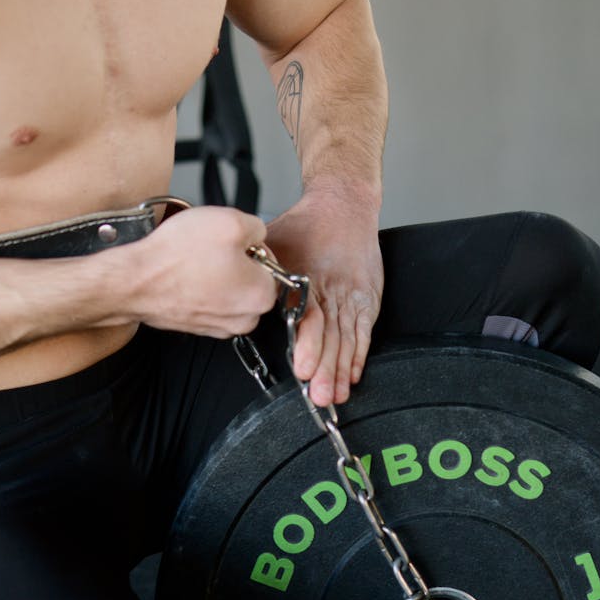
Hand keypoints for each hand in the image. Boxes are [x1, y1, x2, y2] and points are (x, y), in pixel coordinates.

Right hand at [109, 205, 277, 337]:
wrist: (136, 281)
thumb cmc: (178, 257)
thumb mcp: (230, 221)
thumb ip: (257, 227)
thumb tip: (258, 234)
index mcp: (262, 296)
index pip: (272, 263)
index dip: (251, 245)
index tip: (232, 241)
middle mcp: (245, 319)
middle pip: (251, 280)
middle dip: (236, 261)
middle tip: (211, 249)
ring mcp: (220, 326)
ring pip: (229, 290)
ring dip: (217, 274)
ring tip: (195, 261)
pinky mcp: (199, 326)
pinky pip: (209, 301)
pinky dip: (200, 287)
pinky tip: (185, 274)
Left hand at [264, 189, 383, 406]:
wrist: (344, 204)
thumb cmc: (305, 226)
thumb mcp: (276, 246)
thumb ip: (261, 275)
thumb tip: (232, 295)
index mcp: (309, 279)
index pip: (310, 318)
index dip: (307, 345)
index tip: (303, 369)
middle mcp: (333, 290)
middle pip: (330, 336)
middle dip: (325, 369)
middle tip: (319, 396)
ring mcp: (352, 296)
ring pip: (347, 339)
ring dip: (341, 371)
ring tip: (335, 396)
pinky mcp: (367, 299)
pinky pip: (363, 332)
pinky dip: (359, 356)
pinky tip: (354, 376)